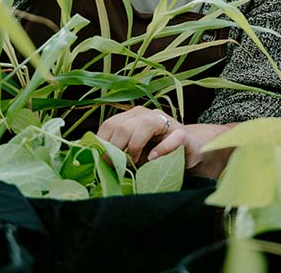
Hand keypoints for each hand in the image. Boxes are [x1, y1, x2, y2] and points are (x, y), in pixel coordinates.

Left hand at [97, 107, 232, 176]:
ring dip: (135, 146)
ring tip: (134, 162)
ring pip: (145, 125)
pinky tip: (153, 158)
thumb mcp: (132, 151)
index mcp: (131, 116)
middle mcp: (147, 114)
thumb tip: (91, 160)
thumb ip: (116, 151)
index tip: (101, 162)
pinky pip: (171, 138)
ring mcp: (166, 121)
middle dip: (115, 148)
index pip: (109, 124)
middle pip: (123, 126)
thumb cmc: (155, 152)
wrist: (189, 150)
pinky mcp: (182, 134)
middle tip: (116, 166)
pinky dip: (161, 149)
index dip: (102, 144)